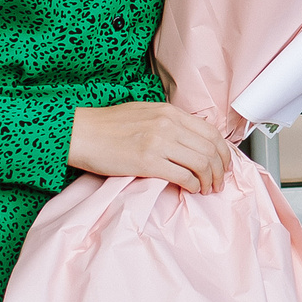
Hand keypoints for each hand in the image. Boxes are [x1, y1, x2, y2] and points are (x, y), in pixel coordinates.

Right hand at [68, 101, 233, 193]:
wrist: (79, 133)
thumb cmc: (107, 125)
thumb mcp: (145, 113)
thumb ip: (169, 121)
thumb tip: (190, 135)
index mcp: (169, 112)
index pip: (210, 131)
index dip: (222, 151)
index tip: (223, 163)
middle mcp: (168, 125)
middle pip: (210, 148)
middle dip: (220, 168)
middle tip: (219, 181)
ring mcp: (159, 142)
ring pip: (201, 162)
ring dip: (209, 179)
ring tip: (208, 188)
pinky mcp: (147, 161)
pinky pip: (183, 175)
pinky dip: (193, 184)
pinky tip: (192, 189)